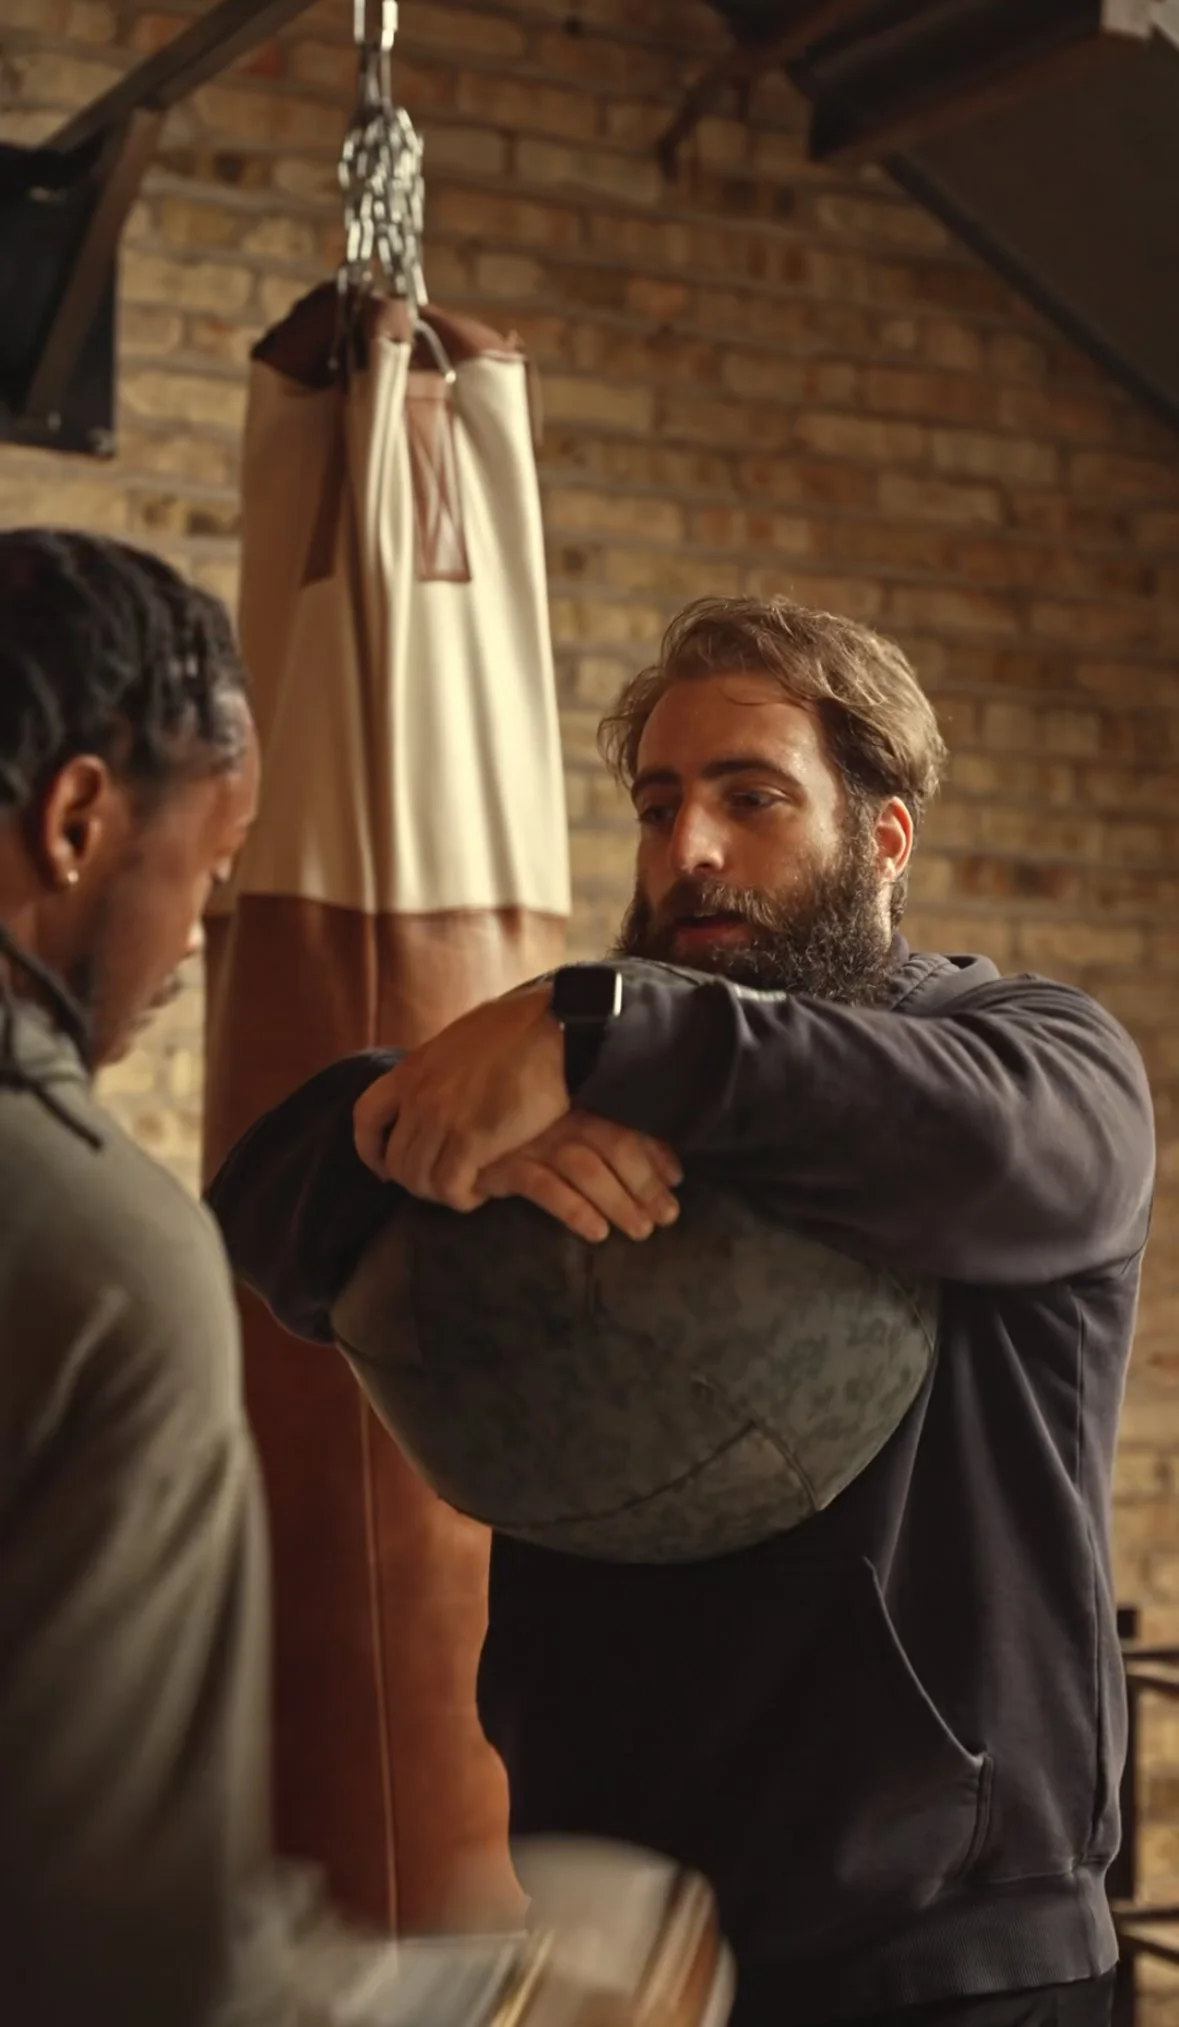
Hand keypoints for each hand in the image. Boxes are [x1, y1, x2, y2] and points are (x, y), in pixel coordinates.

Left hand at [353, 985, 567, 1208]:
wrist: (555, 1030)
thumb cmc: (520, 1030)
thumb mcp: (462, 1040)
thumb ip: (443, 1068)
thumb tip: (447, 1086)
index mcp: (413, 1069)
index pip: (365, 1117)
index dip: (370, 1151)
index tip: (384, 1168)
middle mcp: (418, 1095)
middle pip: (396, 1160)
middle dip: (416, 1181)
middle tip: (445, 1184)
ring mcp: (442, 1117)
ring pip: (419, 1179)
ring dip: (441, 1192)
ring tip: (467, 1188)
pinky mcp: (472, 1138)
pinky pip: (450, 1186)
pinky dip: (462, 1197)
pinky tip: (481, 1192)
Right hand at [477, 1111, 682, 1243]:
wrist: (453, 1134)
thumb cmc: (516, 1136)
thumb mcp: (561, 1130)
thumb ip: (602, 1140)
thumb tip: (663, 1169)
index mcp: (577, 1105)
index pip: (625, 1125)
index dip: (655, 1154)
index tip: (677, 1181)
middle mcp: (559, 1119)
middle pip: (614, 1147)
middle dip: (645, 1184)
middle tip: (667, 1218)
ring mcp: (532, 1140)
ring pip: (586, 1168)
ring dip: (618, 1201)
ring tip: (640, 1231)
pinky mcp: (505, 1165)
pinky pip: (545, 1187)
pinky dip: (574, 1209)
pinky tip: (596, 1231)